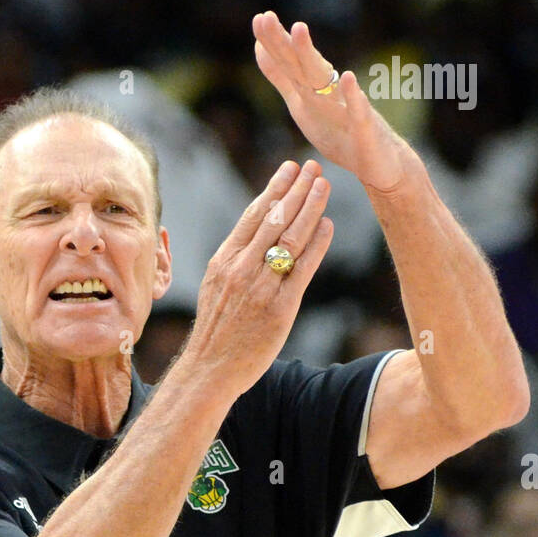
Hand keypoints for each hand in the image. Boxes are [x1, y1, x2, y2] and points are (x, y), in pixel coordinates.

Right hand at [184, 159, 331, 397]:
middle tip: (315, 167)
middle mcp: (242, 269)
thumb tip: (258, 234)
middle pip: (275, 218)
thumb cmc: (216, 330)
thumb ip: (236, 259)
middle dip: (297, 189)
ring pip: (291, 237)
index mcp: (224, 260)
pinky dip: (317, 243)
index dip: (275, 188)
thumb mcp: (215, 286)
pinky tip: (327, 226)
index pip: (254, 214)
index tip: (290, 168)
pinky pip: (303, 268)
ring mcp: (261, 288)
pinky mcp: (280, 308)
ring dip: (311, 207)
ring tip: (324, 186)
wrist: (210, 369)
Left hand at [252, 11, 411, 194]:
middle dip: (285, 42)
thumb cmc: (341, 133)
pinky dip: (354, 96)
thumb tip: (260, 47)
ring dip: (311, 58)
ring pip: (325, 83)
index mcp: (312, 89)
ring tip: (299, 29)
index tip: (258, 18)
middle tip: (267, 17)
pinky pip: (358, 112)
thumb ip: (282, 77)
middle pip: (302, 66)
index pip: (290, 64)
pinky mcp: (365, 129)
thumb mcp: (302, 104)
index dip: (274, 43)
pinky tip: (349, 78)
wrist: (381, 164)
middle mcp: (330, 92)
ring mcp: (348, 108)